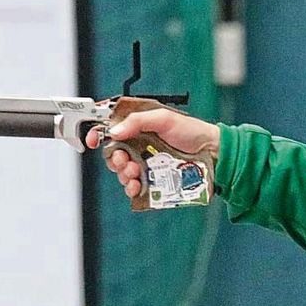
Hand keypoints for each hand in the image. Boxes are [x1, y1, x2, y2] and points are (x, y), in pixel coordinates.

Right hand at [86, 109, 221, 198]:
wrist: (213, 154)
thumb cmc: (192, 132)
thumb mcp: (163, 118)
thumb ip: (137, 121)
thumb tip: (114, 131)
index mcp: (138, 128)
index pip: (110, 129)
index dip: (97, 133)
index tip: (92, 139)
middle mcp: (139, 146)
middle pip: (113, 153)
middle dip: (114, 158)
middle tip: (125, 160)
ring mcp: (146, 165)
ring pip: (122, 172)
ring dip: (123, 173)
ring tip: (135, 172)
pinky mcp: (154, 181)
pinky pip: (135, 188)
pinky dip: (131, 188)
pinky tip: (136, 186)